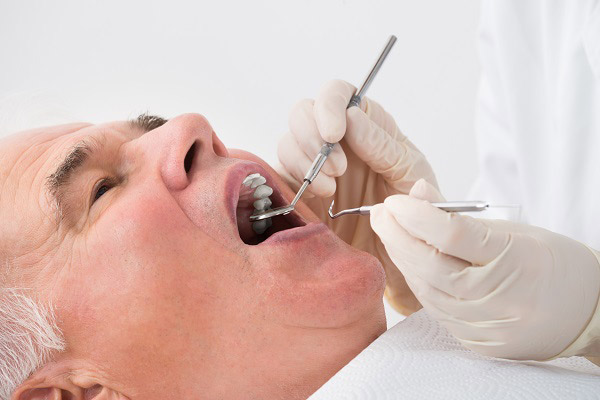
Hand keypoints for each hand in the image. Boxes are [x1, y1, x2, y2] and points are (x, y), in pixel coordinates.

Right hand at [276, 79, 437, 314]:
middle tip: (338, 169)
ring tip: (331, 190)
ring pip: (286, 142)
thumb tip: (352, 117)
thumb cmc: (414, 212)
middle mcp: (337, 142)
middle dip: (312, 137)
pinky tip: (315, 198)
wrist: (402, 256)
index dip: (329, 104)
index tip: (333, 133)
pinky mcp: (300, 194)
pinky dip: (290, 182)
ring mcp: (315, 167)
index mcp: (367, 126)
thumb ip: (384, 145)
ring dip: (304, 162)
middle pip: (303, 112)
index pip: (338, 94)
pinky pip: (279, 176)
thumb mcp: (410, 174)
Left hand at [370, 179, 599, 359]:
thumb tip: (417, 193)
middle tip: (380, 214)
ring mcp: (490, 326)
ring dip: (403, 260)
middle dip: (397, 237)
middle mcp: (502, 298)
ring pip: (428, 291)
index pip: (452, 236)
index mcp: (516, 259)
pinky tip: (410, 264)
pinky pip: (438, 311)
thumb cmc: (549, 262)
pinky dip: (420, 284)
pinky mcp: (480, 344)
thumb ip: (459, 216)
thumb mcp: (512, 229)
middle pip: (431, 266)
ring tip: (391, 234)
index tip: (395, 201)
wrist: (585, 311)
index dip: (416, 216)